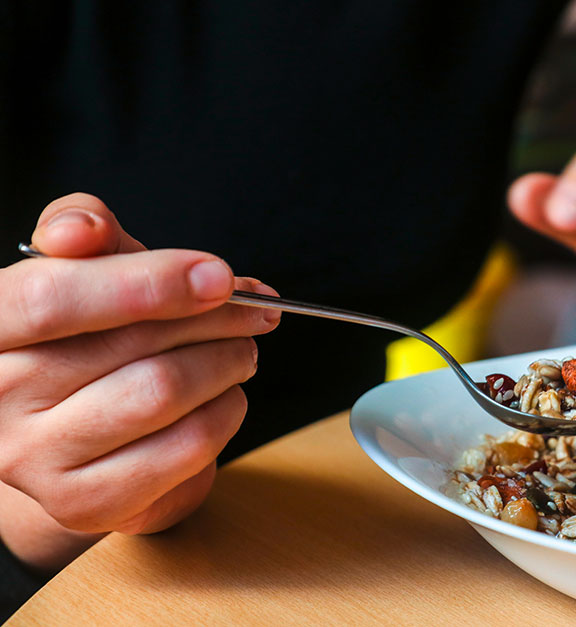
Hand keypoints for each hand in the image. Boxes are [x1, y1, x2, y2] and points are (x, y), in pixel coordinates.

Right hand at [0, 193, 280, 569]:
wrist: (80, 429)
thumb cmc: (89, 334)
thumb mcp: (85, 269)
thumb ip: (86, 232)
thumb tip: (81, 229)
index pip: (53, 296)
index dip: (145, 281)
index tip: (217, 276)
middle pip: (131, 344)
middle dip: (216, 318)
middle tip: (254, 310)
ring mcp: (34, 457)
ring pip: (164, 392)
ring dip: (227, 362)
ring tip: (241, 351)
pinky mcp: (84, 503)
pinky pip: (185, 446)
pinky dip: (226, 412)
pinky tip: (225, 398)